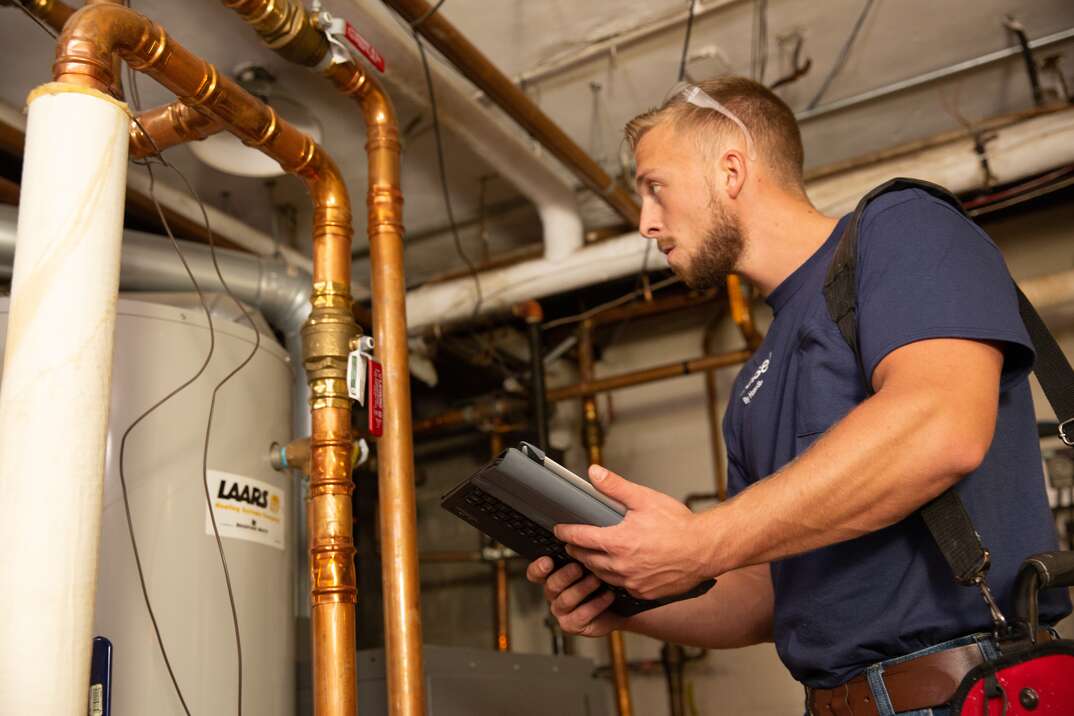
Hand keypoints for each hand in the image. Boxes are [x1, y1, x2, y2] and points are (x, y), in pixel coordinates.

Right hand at [525, 556, 624, 636]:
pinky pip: (580, 615)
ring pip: (565, 600)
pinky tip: (607, 595)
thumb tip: (582, 536)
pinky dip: (595, 604)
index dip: (539, 568)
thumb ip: (581, 554)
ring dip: (582, 588)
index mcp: (553, 576)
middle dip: (565, 575)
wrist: (619, 608)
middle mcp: (553, 593)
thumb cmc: (602, 582)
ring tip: (598, 580)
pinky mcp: (571, 624)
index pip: (535, 573)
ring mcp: (561, 610)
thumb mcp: (591, 565)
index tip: (548, 561)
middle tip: (579, 567)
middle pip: (551, 585)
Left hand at [554, 465, 714, 599]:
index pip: (580, 538)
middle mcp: (622, 565)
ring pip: (601, 575)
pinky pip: (620, 587)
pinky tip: (615, 569)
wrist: (705, 549)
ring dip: (592, 565)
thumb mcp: (645, 499)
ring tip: (590, 555)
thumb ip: (616, 487)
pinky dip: (613, 578)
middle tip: (572, 543)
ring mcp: (632, 582)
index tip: (559, 530)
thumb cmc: (679, 524)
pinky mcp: (643, 593)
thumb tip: (594, 473)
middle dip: (576, 550)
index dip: (566, 533)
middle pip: (586, 559)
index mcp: (618, 542)